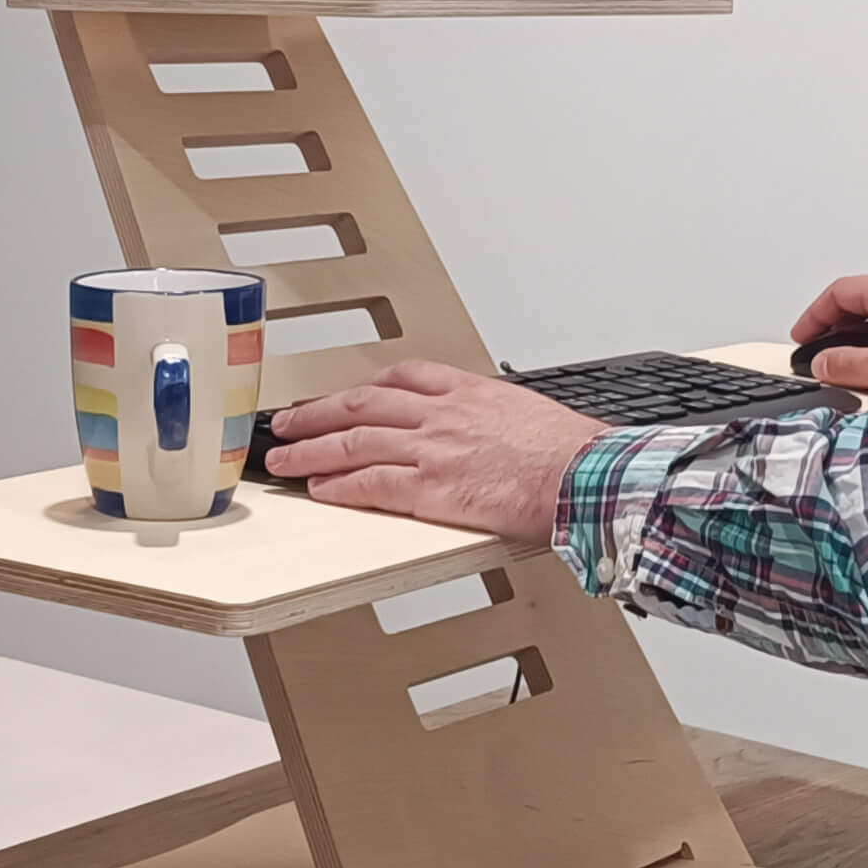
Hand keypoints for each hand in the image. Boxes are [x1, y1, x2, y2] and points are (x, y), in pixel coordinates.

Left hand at [266, 361, 607, 545]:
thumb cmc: (569, 452)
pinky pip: (370, 484)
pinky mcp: (431, 488)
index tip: (343, 395)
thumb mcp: (527, 412)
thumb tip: (487, 429)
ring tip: (283, 457)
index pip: (401, 377)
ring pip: (353, 442)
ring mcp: (432, 449)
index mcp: (468, 391)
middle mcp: (442, 414)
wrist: (584, 476)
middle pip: (361, 404)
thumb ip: (492, 415)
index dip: (362, 387)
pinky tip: (320, 490)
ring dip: (310, 449)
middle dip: (317, 412)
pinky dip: (338, 486)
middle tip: (287, 421)